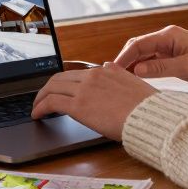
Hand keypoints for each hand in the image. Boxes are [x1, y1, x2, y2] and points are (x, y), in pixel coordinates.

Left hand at [30, 63, 156, 140]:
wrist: (151, 118)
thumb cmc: (148, 109)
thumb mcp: (134, 86)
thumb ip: (119, 80)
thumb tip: (111, 75)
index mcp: (108, 70)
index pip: (78, 73)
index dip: (65, 82)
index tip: (60, 89)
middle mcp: (94, 75)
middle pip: (61, 77)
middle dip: (49, 88)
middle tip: (42, 97)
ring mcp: (85, 89)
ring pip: (53, 87)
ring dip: (41, 97)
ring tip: (36, 107)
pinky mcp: (79, 105)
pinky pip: (51, 102)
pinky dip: (40, 107)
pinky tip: (37, 114)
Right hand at [112, 25, 187, 86]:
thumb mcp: (186, 68)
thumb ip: (160, 68)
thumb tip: (137, 70)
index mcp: (169, 35)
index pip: (139, 44)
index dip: (124, 57)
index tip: (113, 70)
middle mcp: (167, 38)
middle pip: (139, 47)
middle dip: (125, 59)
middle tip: (113, 75)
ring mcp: (170, 47)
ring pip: (145, 54)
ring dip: (133, 64)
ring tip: (122, 78)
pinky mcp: (174, 56)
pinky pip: (153, 60)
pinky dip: (143, 67)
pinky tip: (137, 77)